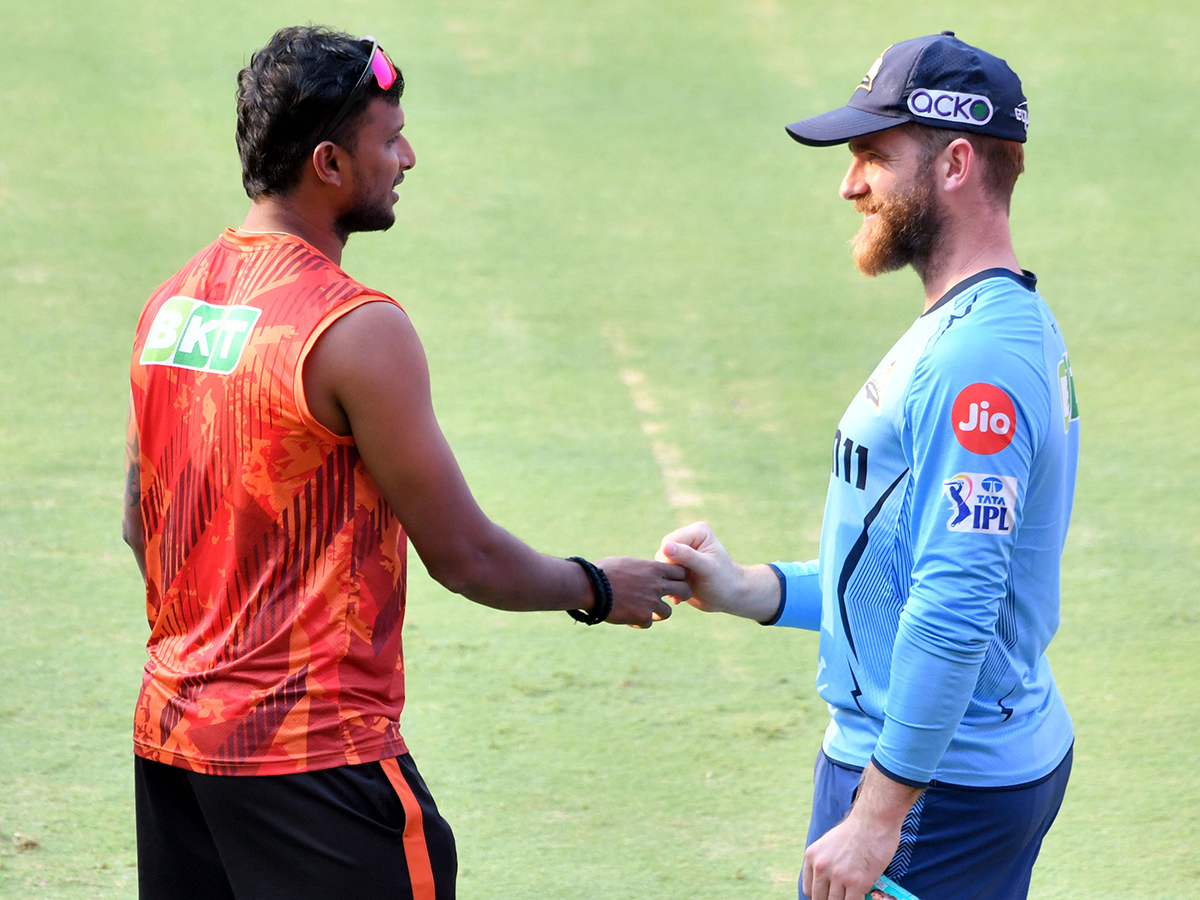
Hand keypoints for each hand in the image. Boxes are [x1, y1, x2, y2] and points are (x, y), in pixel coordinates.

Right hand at [596, 557, 689, 626]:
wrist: (590, 587)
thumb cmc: (604, 571)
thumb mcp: (627, 563)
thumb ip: (642, 568)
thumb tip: (647, 570)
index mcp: (653, 569)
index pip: (680, 572)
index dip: (678, 578)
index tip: (672, 582)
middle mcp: (657, 585)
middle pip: (684, 591)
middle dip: (680, 596)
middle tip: (673, 599)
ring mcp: (651, 602)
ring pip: (668, 612)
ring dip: (658, 613)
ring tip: (645, 611)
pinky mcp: (642, 617)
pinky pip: (649, 623)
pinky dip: (640, 622)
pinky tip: (629, 618)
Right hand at [655, 522, 741, 611]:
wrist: (729, 597)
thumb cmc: (723, 580)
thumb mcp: (707, 568)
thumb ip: (687, 556)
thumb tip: (666, 547)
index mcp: (696, 532)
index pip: (670, 541)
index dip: (670, 559)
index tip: (683, 575)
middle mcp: (687, 539)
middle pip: (663, 553)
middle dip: (669, 571)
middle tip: (683, 584)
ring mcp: (681, 553)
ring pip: (660, 565)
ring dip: (668, 580)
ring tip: (682, 590)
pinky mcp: (677, 566)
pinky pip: (663, 574)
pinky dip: (669, 586)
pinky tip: (679, 595)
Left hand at [801, 764, 918, 899]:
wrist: (874, 819)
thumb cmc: (857, 830)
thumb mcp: (830, 844)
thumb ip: (826, 862)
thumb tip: (829, 885)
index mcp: (812, 856)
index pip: (809, 890)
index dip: (820, 897)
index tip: (829, 897)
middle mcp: (822, 867)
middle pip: (821, 899)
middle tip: (842, 896)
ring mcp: (839, 876)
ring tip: (852, 895)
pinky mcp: (857, 882)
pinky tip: (863, 896)